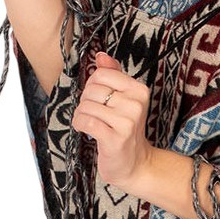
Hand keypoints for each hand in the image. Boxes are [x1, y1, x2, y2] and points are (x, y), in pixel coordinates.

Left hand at [72, 51, 152, 191]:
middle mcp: (135, 104)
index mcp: (139, 90)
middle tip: (95, 113)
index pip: (102, 74)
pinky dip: (80, 124)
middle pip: (92, 89)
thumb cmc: (125, 129)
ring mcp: (127, 121)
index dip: (93, 84)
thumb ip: (113, 75)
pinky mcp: (115, 138)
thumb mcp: (123, 99)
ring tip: (92, 123)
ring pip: (86, 106)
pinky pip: (85, 122)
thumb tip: (101, 55)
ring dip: (82, 115)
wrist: (134, 163)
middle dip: (86, 101)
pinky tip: (86, 129)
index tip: (98, 97)